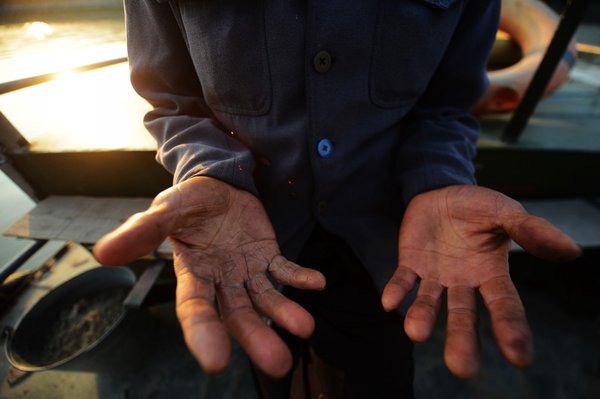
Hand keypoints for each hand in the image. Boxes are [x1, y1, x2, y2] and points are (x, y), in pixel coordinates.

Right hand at [93, 177, 324, 376]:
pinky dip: (299, 277)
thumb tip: (101, 253)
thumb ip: (141, 232)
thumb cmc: (187, 203)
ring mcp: (247, 271)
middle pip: (238, 314)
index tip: (216, 362)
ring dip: (284, 313)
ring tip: (305, 327)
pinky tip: (316, 282)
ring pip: (266, 299)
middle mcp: (221, 281)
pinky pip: (285, 270)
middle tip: (277, 363)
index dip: (204, 333)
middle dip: (256, 338)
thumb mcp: (164, 211)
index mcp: (192, 274)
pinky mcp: (268, 257)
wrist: (216, 186)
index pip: (196, 309)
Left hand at [382, 185, 580, 377]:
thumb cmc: (479, 208)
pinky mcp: (411, 263)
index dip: (511, 328)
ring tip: (416, 333)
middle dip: (462, 339)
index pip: (504, 306)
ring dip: (422, 317)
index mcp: (491, 274)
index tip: (519, 356)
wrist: (443, 192)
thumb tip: (571, 251)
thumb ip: (532, 231)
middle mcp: (463, 282)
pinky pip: (403, 280)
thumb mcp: (506, 213)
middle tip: (461, 367)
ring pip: (429, 303)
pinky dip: (396, 290)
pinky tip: (388, 301)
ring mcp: (436, 276)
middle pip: (463, 315)